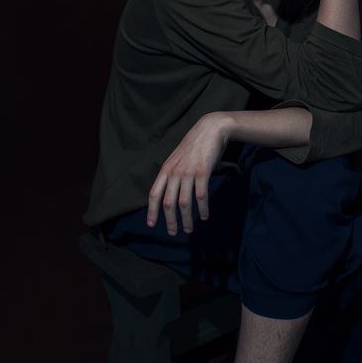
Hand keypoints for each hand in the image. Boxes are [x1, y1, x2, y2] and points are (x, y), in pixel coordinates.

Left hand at [146, 113, 229, 234]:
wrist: (210, 129)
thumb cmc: (194, 147)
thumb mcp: (177, 160)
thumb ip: (172, 175)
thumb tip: (170, 194)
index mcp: (165, 170)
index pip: (154, 194)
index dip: (151, 211)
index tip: (151, 225)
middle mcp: (174, 173)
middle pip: (168, 202)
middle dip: (170, 220)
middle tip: (174, 233)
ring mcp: (188, 173)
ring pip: (184, 203)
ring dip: (186, 219)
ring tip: (189, 229)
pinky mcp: (202, 172)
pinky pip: (201, 196)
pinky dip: (203, 208)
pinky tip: (205, 215)